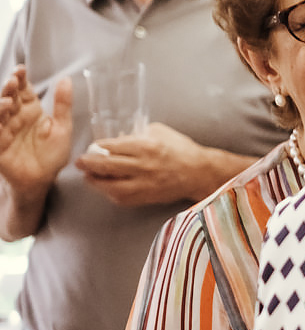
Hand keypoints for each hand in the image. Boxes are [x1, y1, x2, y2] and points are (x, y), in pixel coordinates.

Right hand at [0, 66, 72, 192]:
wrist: (44, 180)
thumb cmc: (52, 154)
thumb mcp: (62, 127)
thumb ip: (63, 104)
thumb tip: (67, 79)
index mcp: (30, 111)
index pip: (23, 91)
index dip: (20, 79)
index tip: (21, 69)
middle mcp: (15, 118)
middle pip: (8, 98)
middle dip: (9, 88)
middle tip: (14, 79)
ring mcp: (4, 131)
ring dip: (0, 105)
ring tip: (8, 100)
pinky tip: (1, 115)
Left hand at [75, 122, 211, 206]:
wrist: (198, 172)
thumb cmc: (181, 149)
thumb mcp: (160, 131)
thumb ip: (138, 133)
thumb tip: (119, 137)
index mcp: (146, 146)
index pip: (112, 146)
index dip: (97, 147)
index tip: (92, 147)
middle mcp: (143, 166)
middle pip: (106, 165)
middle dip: (88, 164)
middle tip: (80, 162)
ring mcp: (144, 184)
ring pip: (110, 186)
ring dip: (95, 182)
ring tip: (89, 177)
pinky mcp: (146, 197)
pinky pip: (121, 198)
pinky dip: (110, 193)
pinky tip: (106, 188)